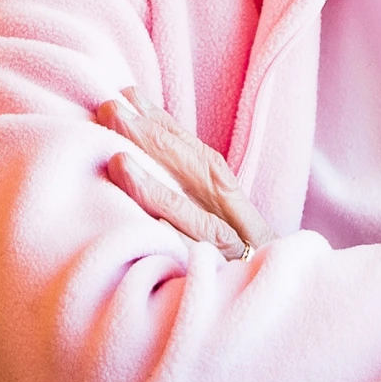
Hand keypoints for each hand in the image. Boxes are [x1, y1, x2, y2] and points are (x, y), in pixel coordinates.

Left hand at [96, 87, 277, 259]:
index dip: (159, 119)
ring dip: (153, 186)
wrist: (271, 287)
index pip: (189, 146)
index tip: (126, 93)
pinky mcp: (218, 272)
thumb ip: (184, 174)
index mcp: (223, 188)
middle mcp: (225, 208)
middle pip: (188, 168)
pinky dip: (175, 239)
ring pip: (186, 210)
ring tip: (118, 161)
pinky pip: (192, 254)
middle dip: (148, 137)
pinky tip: (150, 226)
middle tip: (109, 109)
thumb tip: (140, 128)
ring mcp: (223, 242)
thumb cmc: (232, 248)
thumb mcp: (213, 207)